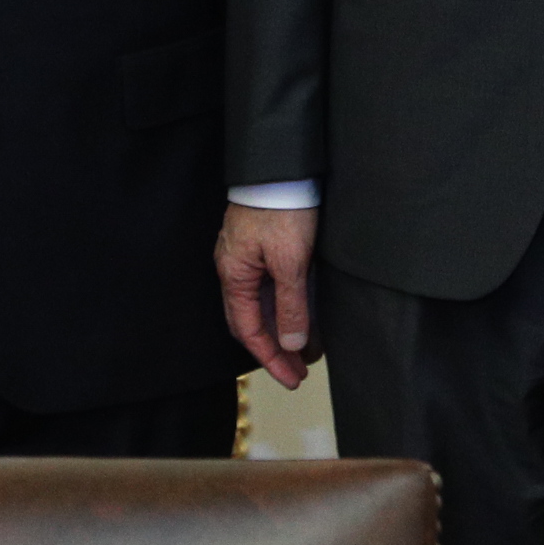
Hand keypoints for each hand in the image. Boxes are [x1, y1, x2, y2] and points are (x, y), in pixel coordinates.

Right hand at [217, 203, 321, 388]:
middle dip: (276, 351)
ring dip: (285, 331)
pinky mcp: (267, 247)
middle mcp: (237, 270)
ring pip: (266, 306)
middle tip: (300, 373)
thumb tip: (290, 344)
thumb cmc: (281, 208)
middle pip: (253, 322)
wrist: (284, 166)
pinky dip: (290, 308)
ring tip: (309, 353)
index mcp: (234, 276)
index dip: (270, 359)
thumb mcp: (289, 261)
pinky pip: (274, 288)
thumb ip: (290, 305)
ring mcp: (251, 259)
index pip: (248, 330)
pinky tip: (308, 320)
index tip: (291, 379)